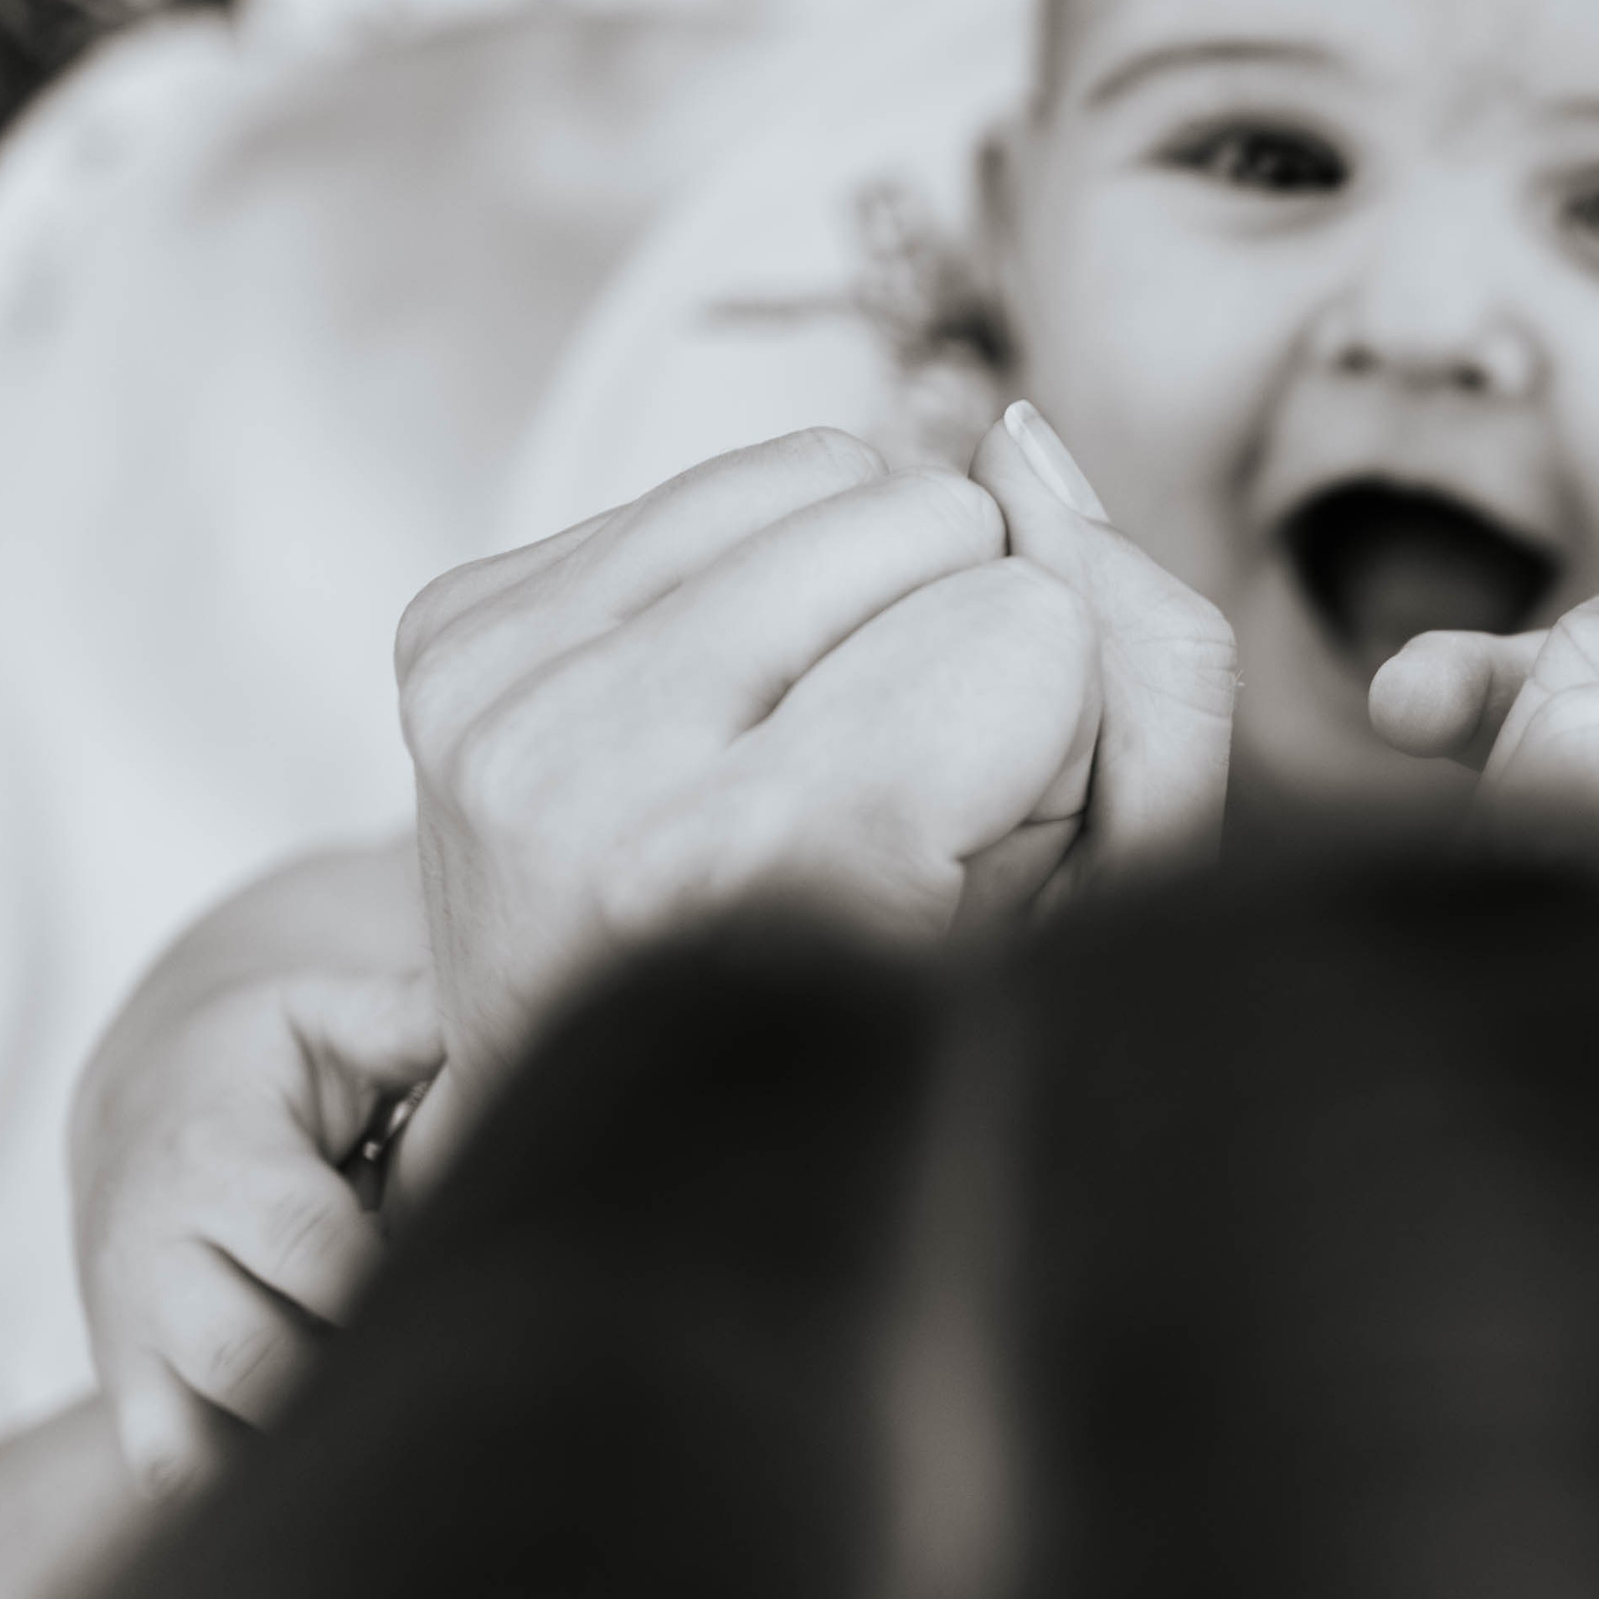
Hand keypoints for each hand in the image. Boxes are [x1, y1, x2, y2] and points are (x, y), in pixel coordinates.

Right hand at [71, 968, 439, 1496]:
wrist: (141, 1105)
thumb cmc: (264, 1062)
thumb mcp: (323, 1017)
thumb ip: (405, 1017)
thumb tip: (495, 1003)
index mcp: (216, 1163)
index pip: (307, 1244)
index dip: (390, 1272)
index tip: (461, 1265)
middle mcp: (157, 1258)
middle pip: (257, 1355)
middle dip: (356, 1360)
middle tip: (442, 1335)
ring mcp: (135, 1334)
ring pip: (212, 1427)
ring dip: (313, 1426)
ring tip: (396, 1382)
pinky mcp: (130, 1389)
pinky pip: (176, 1471)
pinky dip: (252, 1476)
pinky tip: (336, 1432)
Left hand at [395, 416, 1234, 1113]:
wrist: (632, 1153)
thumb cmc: (888, 1046)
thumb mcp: (1101, 921)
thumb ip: (1152, 676)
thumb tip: (1022, 445)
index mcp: (759, 870)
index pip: (1031, 622)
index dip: (1050, 735)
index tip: (966, 864)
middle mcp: (590, 773)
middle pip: (924, 515)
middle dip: (958, 640)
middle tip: (883, 817)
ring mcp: (497, 696)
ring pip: (819, 469)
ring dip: (861, 595)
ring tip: (810, 765)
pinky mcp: (447, 636)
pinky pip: (707, 482)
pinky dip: (755, 581)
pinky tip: (728, 725)